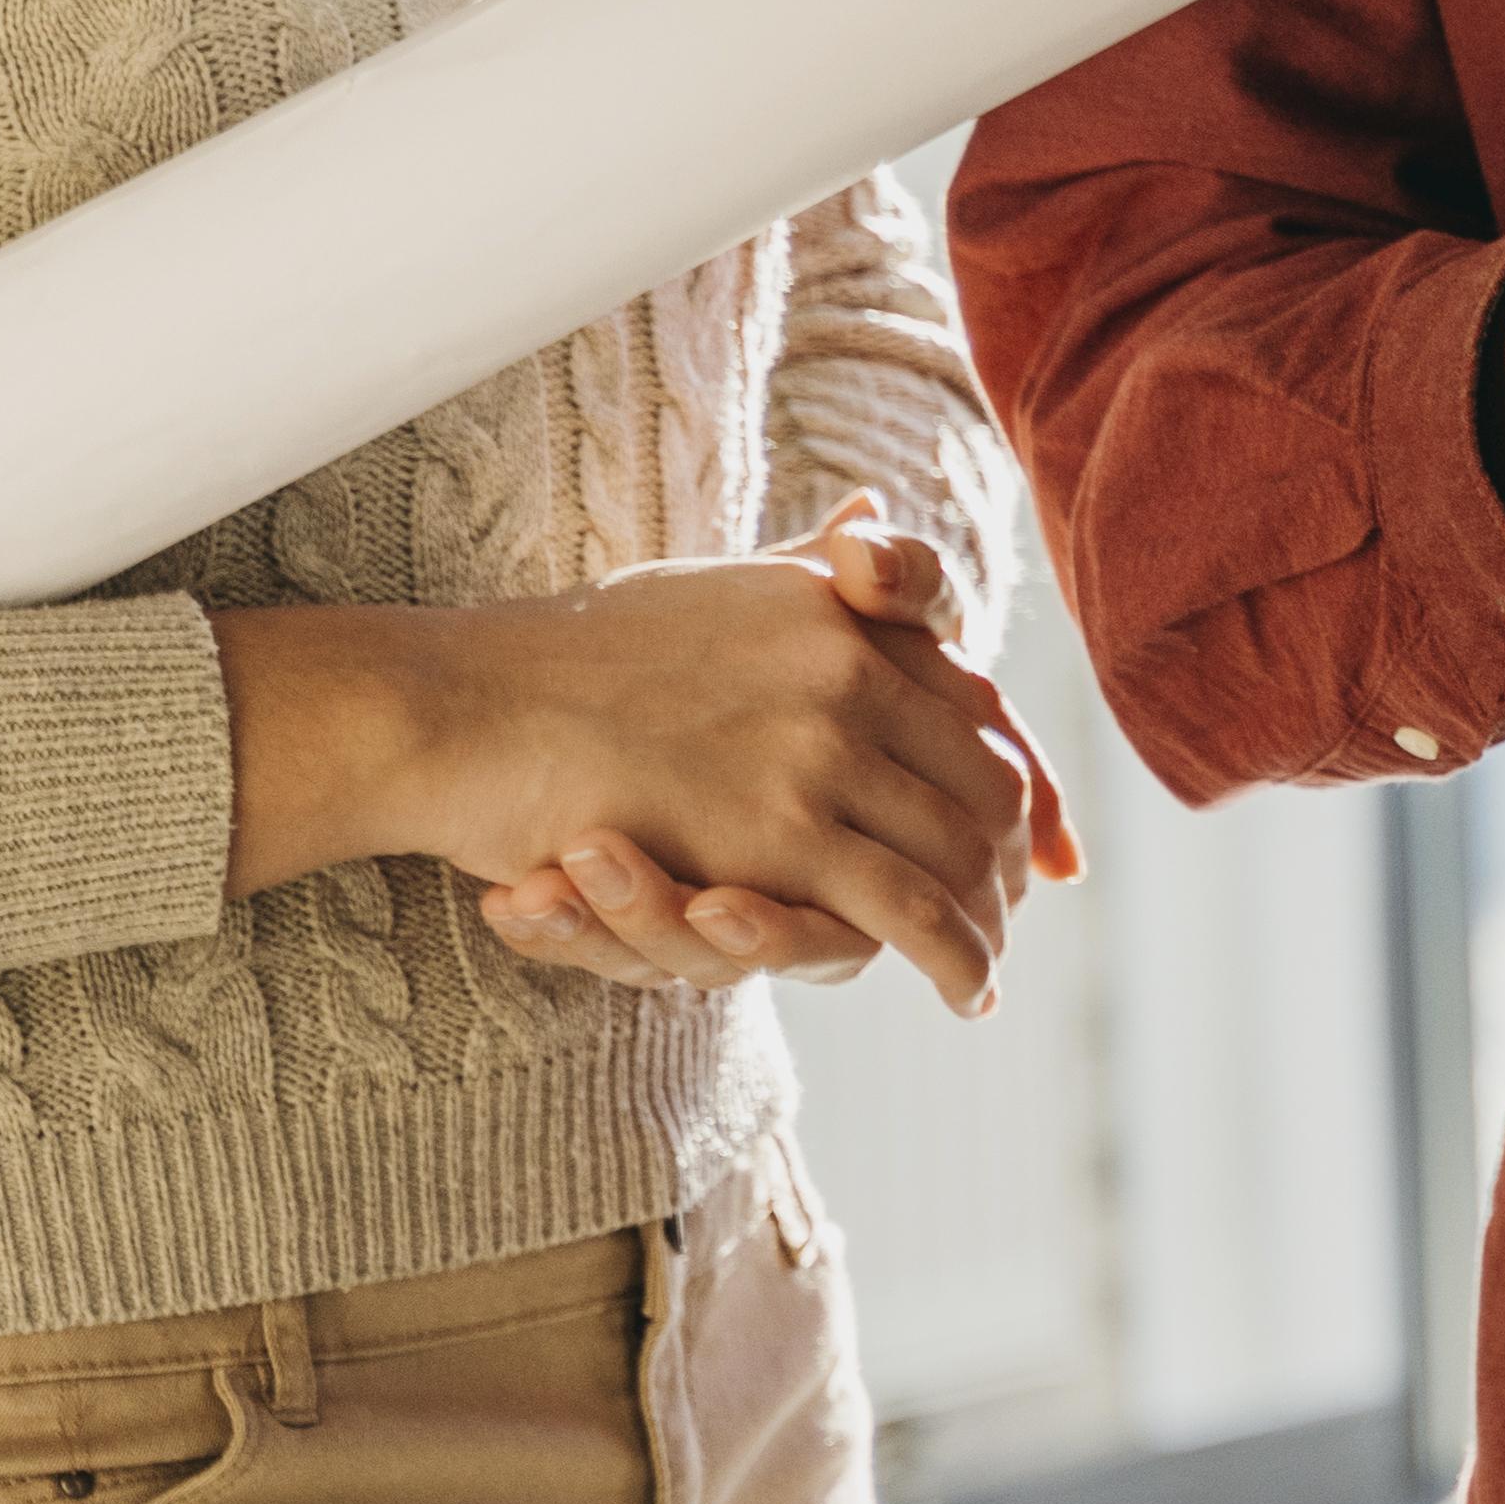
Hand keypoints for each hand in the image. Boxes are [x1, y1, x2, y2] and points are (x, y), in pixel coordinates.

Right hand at [468, 516, 1081, 997]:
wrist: (465, 705)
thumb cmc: (568, 657)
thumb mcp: (712, 589)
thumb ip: (803, 569)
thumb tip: (873, 513)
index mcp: (836, 616)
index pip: (976, 702)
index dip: (1022, 769)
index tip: (1040, 825)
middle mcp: (848, 668)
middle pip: (985, 781)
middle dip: (1009, 857)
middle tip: (1014, 908)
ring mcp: (820, 747)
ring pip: (956, 851)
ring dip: (985, 920)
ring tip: (988, 963)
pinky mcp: (783, 831)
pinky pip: (905, 909)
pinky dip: (953, 957)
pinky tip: (970, 990)